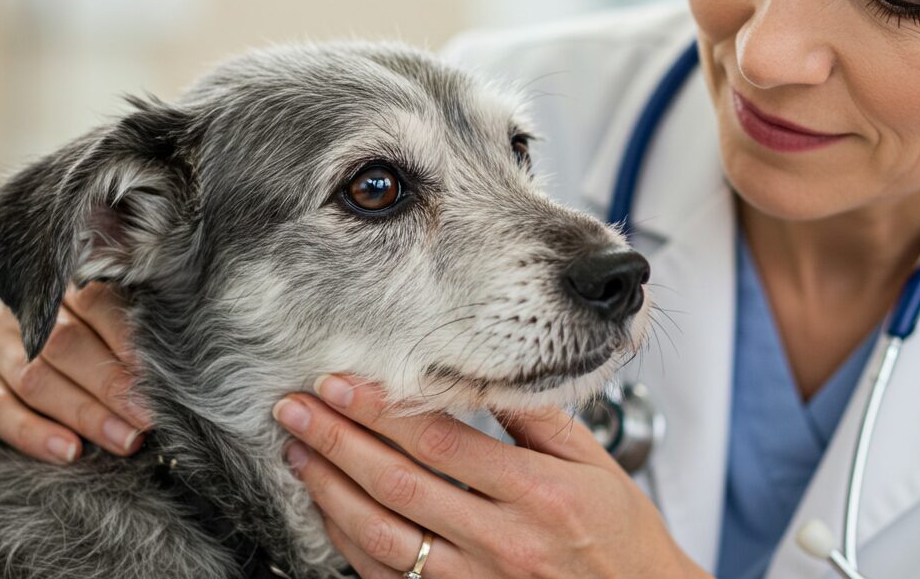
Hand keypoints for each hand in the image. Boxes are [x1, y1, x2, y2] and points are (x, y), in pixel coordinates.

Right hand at [0, 283, 152, 463]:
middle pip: (65, 346)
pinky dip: (34, 434)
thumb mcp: (114, 321)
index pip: (97, 304)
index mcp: (66, 283)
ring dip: (83, 415)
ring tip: (122, 440)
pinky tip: (69, 451)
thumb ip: (134, 335)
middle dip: (111, 387)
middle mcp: (26, 308)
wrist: (35, 343)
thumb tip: (171, 372)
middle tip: (147, 419)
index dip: (128, 342)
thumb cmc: (96, 332)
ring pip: (34, 380)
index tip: (161, 378)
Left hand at [274, 375, 709, 577]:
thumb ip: (537, 420)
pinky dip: (352, 545)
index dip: (382, 410)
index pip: (440, 441)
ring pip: (383, 537)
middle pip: (399, 484)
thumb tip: (481, 375)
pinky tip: (330, 513)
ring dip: (331, 492)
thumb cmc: (624, 540)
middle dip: (338, 441)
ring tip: (298, 455)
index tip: (340, 382)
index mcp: (537, 493)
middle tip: (295, 408)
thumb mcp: (596, 466)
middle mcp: (503, 541)